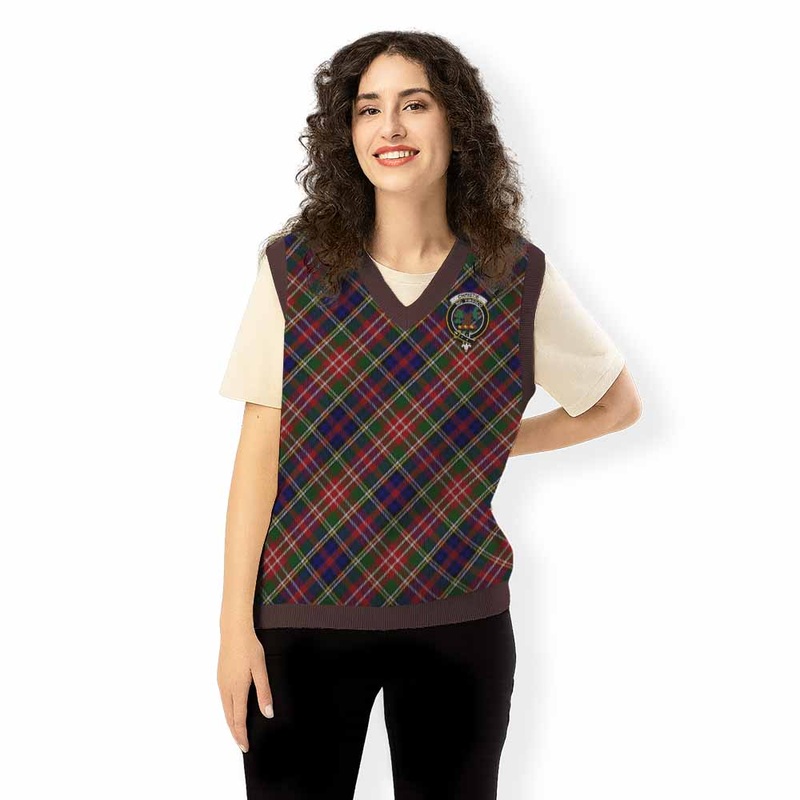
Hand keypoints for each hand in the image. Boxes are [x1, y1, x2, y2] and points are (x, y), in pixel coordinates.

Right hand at [217, 626, 274, 752]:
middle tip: (242, 745)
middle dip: (235, 733)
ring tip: (238, 732)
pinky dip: (228, 712)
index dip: (242, 735)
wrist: (234, 631)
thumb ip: (264, 692)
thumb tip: (268, 713)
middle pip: (229, 718)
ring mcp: (221, 683)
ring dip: (231, 723)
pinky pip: (223, 700)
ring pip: (225, 710)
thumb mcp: (260, 669)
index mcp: (237, 689)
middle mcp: (226, 689)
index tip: (245, 747)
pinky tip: (233, 711)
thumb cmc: (249, 648)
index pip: (238, 719)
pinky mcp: (220, 677)